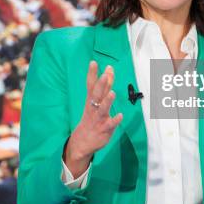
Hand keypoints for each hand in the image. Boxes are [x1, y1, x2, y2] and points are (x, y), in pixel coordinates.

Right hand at [64, 61, 122, 177]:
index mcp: (91, 100)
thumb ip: (104, 87)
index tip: (93, 62)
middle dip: (101, 84)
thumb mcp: (95, 102)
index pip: (91, 85)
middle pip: (96, 95)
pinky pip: (109, 125)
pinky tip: (120, 116)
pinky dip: (115, 120)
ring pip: (102, 109)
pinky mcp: (104, 129)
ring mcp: (98, 118)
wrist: (82, 141)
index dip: (92, 74)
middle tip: (105, 74)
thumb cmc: (91, 117)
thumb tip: (109, 71)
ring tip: (112, 93)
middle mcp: (93, 108)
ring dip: (107, 101)